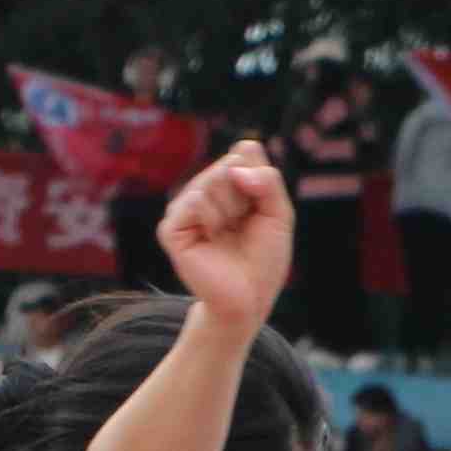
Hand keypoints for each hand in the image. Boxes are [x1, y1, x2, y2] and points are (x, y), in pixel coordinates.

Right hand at [158, 144, 291, 325]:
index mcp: (226, 183)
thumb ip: (268, 181)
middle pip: (231, 163)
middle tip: (243, 225)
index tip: (260, 210)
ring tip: (228, 233)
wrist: (249, 299)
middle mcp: (203, 189)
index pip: (245, 151)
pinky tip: (213, 236)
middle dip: (247, 196)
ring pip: (213, 179)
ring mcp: (184, 207)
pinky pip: (195, 200)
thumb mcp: (279, 214)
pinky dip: (213, 218)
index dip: (261, 180)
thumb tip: (236, 169)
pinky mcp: (171, 227)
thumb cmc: (263, 260)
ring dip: (232, 210)